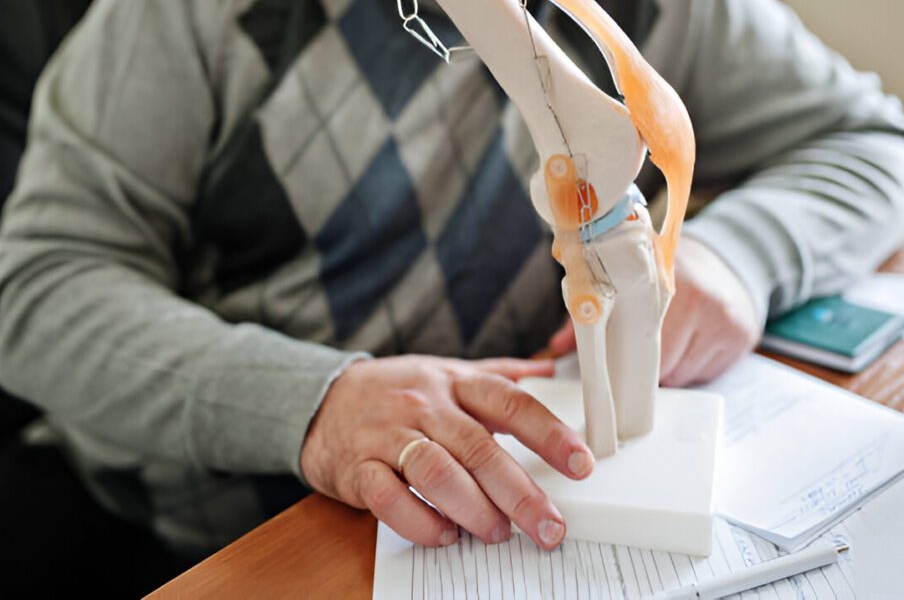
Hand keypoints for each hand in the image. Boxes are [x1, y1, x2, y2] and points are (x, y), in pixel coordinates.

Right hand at [300, 355, 594, 550]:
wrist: (321, 399)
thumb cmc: (396, 390)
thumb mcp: (448, 372)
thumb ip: (498, 373)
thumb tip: (550, 370)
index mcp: (454, 382)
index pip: (510, 403)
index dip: (549, 432)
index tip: (582, 463)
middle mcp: (424, 405)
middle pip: (478, 447)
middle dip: (520, 492)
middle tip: (549, 526)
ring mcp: (389, 435)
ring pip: (436, 472)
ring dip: (473, 509)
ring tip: (498, 532)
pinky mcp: (358, 468)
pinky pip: (389, 497)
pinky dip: (420, 521)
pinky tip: (444, 534)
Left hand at [548, 236, 760, 385]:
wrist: (735, 257)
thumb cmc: (678, 269)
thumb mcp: (638, 274)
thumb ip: (598, 306)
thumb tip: (560, 343)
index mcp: (667, 279)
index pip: (636, 332)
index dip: (619, 352)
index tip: (606, 366)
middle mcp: (700, 300)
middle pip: (658, 360)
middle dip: (641, 366)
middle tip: (632, 357)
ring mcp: (723, 321)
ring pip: (680, 373)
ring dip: (666, 370)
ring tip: (666, 344)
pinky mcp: (742, 338)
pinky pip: (703, 374)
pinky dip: (690, 369)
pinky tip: (690, 346)